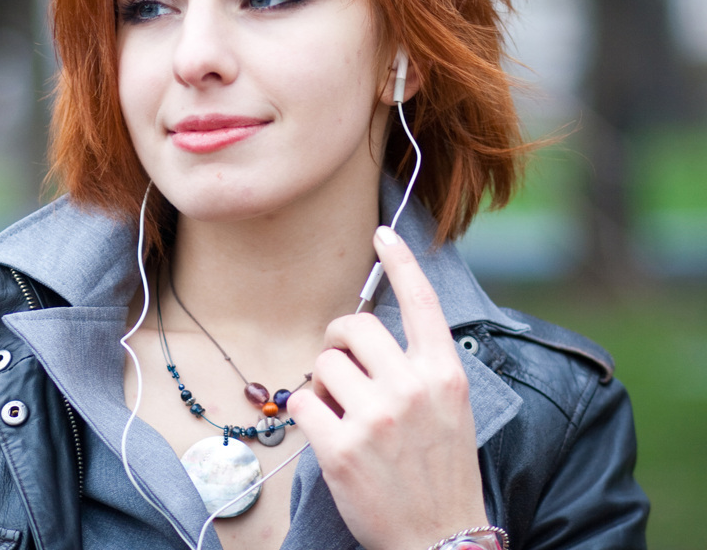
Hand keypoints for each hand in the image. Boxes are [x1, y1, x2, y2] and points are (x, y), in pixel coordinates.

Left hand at [286, 226, 487, 549]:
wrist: (442, 542)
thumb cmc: (440, 472)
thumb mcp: (450, 410)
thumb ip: (418, 368)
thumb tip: (370, 332)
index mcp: (444, 374)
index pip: (421, 303)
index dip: (401, 263)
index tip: (382, 233)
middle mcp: (412, 388)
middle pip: (352, 327)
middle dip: (337, 342)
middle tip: (342, 369)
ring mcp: (376, 418)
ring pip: (322, 364)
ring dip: (323, 385)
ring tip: (344, 415)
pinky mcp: (341, 448)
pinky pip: (301, 401)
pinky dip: (306, 415)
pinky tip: (327, 435)